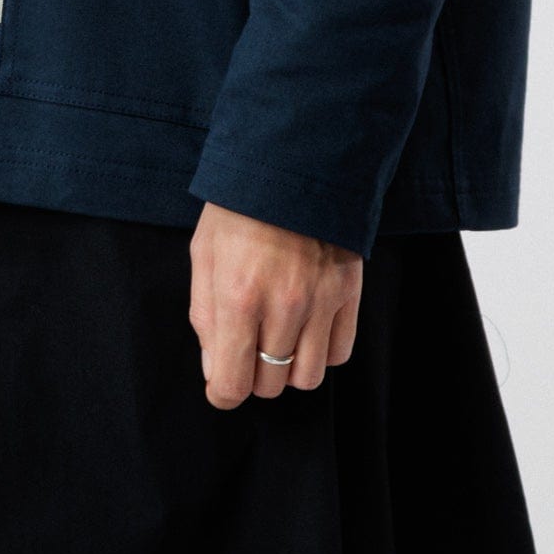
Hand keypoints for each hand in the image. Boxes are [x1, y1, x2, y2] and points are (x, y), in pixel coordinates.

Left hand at [188, 200, 362, 407]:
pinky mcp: (349, 293)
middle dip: (252, 375)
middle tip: (248, 347)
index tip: (221, 383)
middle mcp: (283, 307)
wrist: (293, 161)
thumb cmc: (238, 207)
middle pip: (269, 385)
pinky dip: (321, 351)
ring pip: (307, 378)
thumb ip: (205, 315)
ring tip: (279, 338)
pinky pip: (339, 353)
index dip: (222, 392)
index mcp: (238, 297)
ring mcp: (321, 302)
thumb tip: (214, 368)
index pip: (232, 383)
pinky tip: (307, 327)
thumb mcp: (204, 253)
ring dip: (288, 368)